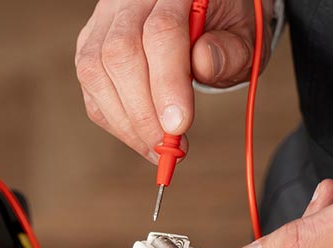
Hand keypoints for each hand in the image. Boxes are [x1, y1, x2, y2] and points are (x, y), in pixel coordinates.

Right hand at [75, 0, 269, 160]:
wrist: (203, 13)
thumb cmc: (222, 26)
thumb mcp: (242, 35)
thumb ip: (229, 51)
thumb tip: (203, 64)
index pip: (161, 31)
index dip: (167, 82)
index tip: (179, 126)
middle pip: (120, 52)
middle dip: (143, 110)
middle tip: (168, 146)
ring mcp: (104, 21)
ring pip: (96, 71)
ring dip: (126, 121)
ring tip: (156, 148)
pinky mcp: (90, 45)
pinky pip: (91, 88)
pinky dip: (114, 120)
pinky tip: (140, 136)